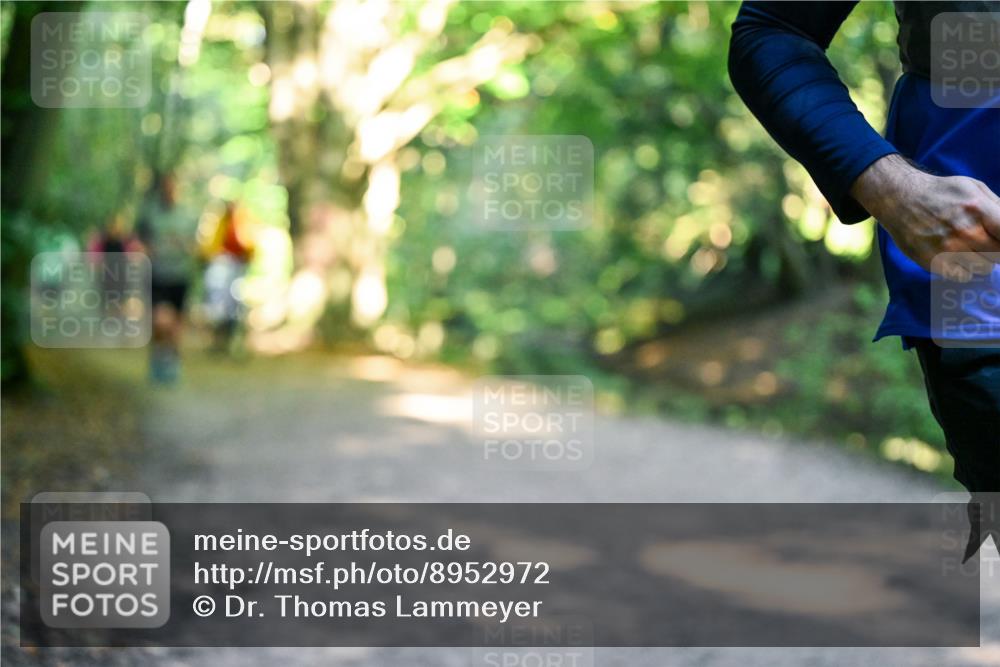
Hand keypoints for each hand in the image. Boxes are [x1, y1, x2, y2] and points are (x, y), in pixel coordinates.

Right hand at [850, 154, 999, 280]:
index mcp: (978, 209)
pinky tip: (955, 257)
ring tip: (967, 247)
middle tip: (983, 241)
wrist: (899, 199)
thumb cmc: (940, 192)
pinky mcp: (933, 262)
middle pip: (999, 255)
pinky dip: (963, 269)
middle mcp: (966, 231)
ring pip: (984, 268)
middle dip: (995, 248)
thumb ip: (997, 206)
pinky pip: (963, 276)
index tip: (998, 238)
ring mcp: (949, 249)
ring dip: (980, 260)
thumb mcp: (974, 188)